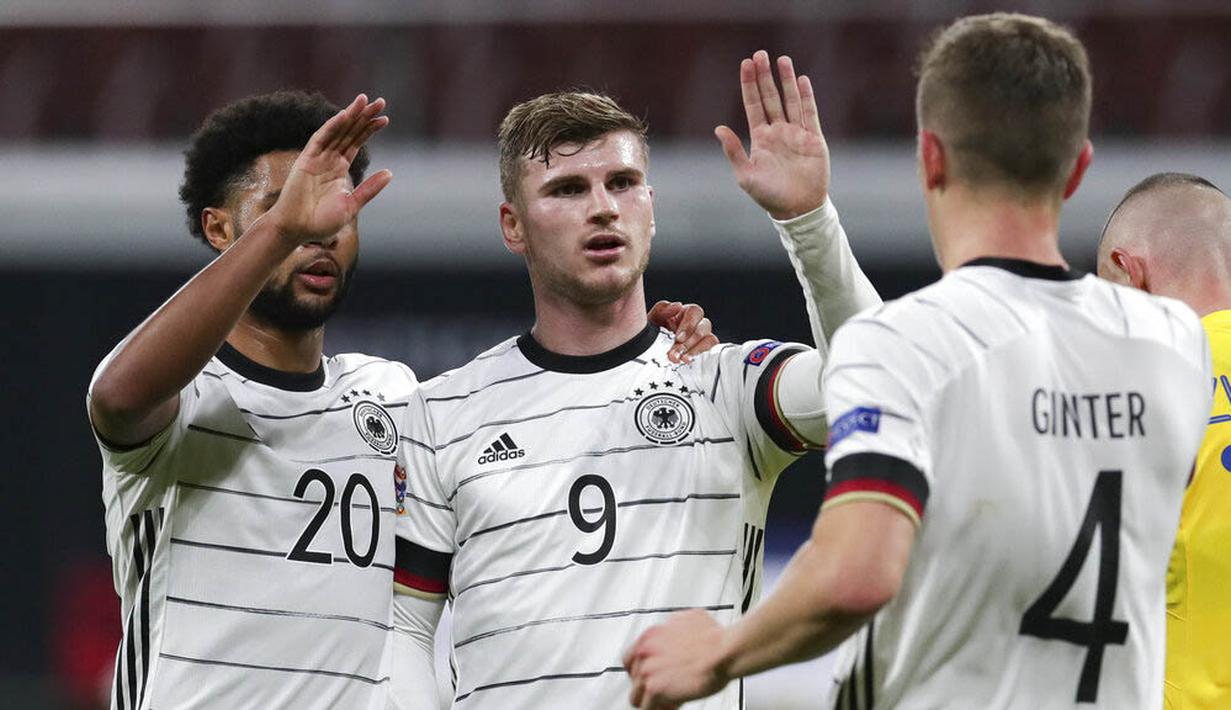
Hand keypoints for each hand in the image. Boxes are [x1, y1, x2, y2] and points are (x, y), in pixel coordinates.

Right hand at [267, 94, 392, 245]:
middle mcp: (329, 160)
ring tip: (365, 101)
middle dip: (364, 117)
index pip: (357, 142)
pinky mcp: (306, 160)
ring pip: (337, 131)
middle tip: (380, 101)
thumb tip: (390, 173)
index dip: (370, 130)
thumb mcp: (352, 204)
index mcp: (340, 169)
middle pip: (350, 132)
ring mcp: (317, 158)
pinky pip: (320, 139)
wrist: (298, 230)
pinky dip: (332, 126)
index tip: (385, 119)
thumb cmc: (322, 222)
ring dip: (350, 115)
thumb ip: (369, 189)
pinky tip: (344, 115)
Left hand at [624, 609, 728, 708]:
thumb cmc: (714, 639)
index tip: (650, 675)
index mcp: (651, 635)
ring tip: (668, 702)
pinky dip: (660, 709)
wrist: (723, 652)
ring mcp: (648, 670)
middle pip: (633, 678)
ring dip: (651, 700)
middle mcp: (645, 651)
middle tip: (661, 689)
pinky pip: (648, 708)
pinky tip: (673, 706)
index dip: (640, 670)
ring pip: (636, 696)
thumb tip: (673, 628)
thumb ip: (673, 626)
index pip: (630, 658)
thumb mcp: (688, 620)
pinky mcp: (655, 688)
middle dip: (647, 685)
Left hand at [647, 301, 717, 363]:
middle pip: (704, 326)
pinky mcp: (702, 351)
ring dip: (696, 350)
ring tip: (682, 359)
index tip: (678, 338)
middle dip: (689, 342)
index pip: (695, 312)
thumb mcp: (651, 320)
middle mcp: (695, 324)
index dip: (689, 325)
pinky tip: (688, 361)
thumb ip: (662, 309)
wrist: (646, 352)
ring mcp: (701, 338)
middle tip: (674, 354)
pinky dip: (701, 355)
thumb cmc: (650, 333)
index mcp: (684, 313)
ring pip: (709, 339)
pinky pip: (710, 351)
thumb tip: (678, 306)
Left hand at [716, 51, 829, 219]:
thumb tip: (719, 128)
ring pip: (790, 100)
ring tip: (781, 59)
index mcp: (760, 138)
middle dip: (765, 76)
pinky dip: (806, 97)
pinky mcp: (813, 139)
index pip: (753, 104)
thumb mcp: (745, 175)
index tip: (746, 64)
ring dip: (786, 80)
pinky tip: (802, 81)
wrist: (797, 209)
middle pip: (770, 97)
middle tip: (760, 54)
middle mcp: (778, 131)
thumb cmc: (768, 196)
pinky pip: (810, 113)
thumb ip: (733, 151)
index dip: (749, 85)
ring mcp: (796, 133)